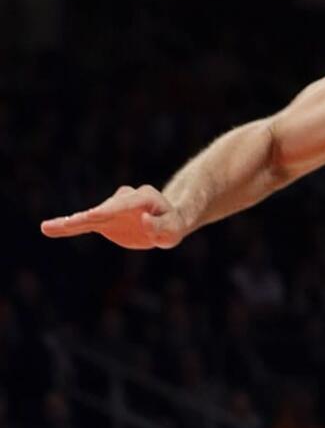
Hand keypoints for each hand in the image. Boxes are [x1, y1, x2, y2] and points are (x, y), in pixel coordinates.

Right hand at [40, 184, 187, 248]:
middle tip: (76, 221)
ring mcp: (111, 208)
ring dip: (72, 222)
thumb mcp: (174, 230)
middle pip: (105, 208)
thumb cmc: (172, 226)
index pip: (126, 204)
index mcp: (144, 197)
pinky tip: (47, 229)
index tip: (95, 215)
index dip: (111, 210)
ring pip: (90, 216)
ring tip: (48, 227)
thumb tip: (143, 221)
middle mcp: (125, 198)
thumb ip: (161, 226)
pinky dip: (67, 226)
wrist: (165, 220)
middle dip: (91, 215)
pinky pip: (83, 223)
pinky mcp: (103, 219)